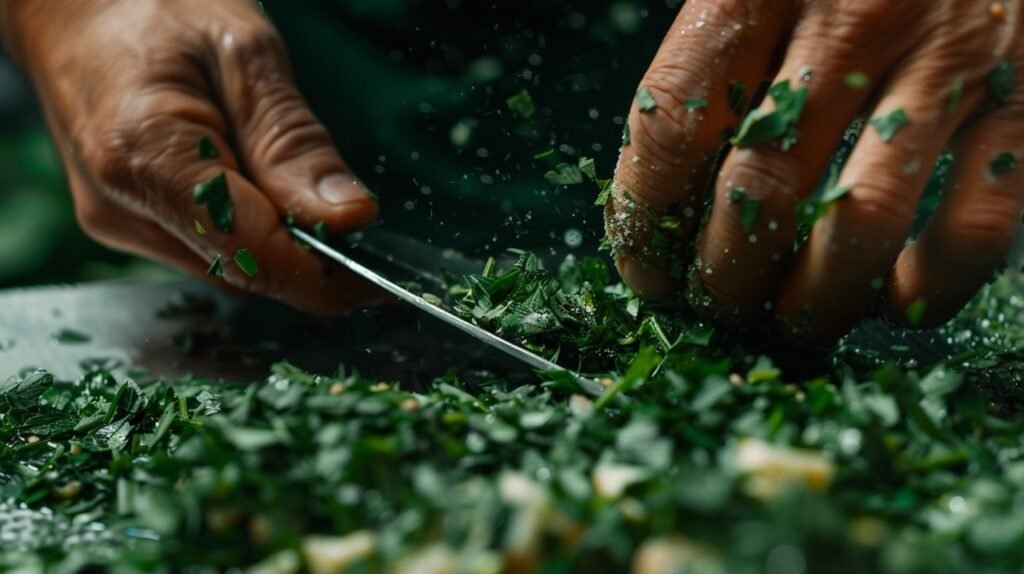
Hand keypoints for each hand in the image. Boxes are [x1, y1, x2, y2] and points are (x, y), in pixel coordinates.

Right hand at [1, 0, 378, 313]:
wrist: (74, 3)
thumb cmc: (155, 5)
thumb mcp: (244, 53)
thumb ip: (293, 141)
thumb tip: (351, 218)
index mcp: (144, 156)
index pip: (252, 254)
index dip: (325, 275)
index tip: (379, 276)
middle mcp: (123, 208)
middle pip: (245, 270)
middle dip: (309, 257)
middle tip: (353, 217)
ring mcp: (121, 221)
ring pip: (230, 268)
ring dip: (281, 245)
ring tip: (296, 182)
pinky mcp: (129, 222)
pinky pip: (209, 249)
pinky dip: (251, 232)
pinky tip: (261, 187)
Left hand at [609, 0, 1023, 341]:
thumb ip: (715, 68)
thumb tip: (669, 206)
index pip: (671, 128)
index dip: (643, 220)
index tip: (646, 273)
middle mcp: (848, 20)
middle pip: (757, 189)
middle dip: (725, 277)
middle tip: (718, 306)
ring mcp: (945, 59)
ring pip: (859, 222)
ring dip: (814, 299)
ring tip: (792, 322)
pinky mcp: (1022, 97)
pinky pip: (978, 221)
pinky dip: (933, 285)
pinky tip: (896, 302)